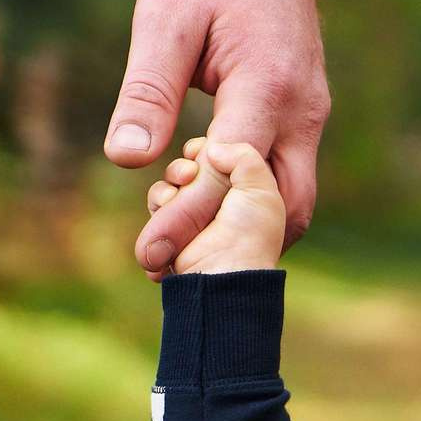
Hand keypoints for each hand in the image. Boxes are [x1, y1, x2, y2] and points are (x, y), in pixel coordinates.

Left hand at [106, 0, 328, 277]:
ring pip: (291, 201)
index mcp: (268, 86)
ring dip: (241, 226)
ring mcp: (312, 117)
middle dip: (230, 244)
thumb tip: (126, 161)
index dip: (190, 221)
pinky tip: (196, 193)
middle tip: (167, 258)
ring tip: (175, 226)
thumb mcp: (163, 20)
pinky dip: (248, 201)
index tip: (148, 256)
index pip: (232, 176)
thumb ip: (147, 91)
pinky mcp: (306, 118)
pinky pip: (286, 177)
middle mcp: (304, 111)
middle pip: (284, 211)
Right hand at [138, 137, 287, 275]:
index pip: (221, 159)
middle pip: (193, 167)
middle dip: (186, 165)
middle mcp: (220, 204)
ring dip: (171, 182)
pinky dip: (160, 202)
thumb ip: (243, 155)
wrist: (224, 272)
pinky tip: (168, 204)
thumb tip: (215, 149)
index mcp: (246, 192)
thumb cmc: (249, 232)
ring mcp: (195, 219)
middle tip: (190, 173)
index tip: (208, 151)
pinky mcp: (173, 232)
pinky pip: (158, 205)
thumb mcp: (261, 186)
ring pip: (173, 184)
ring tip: (176, 192)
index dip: (210, 150)